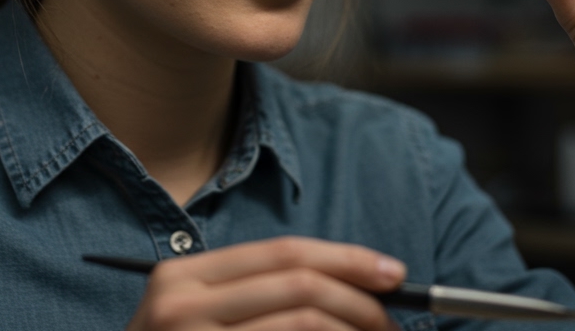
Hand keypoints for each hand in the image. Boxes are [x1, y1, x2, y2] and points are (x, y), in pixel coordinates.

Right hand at [125, 237, 405, 330]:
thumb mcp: (197, 318)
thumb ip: (256, 295)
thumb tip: (349, 285)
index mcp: (182, 277)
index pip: (283, 253)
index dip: (347, 258)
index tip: (392, 273)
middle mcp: (181, 306)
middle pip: (300, 285)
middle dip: (360, 302)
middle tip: (391, 323)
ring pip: (303, 323)